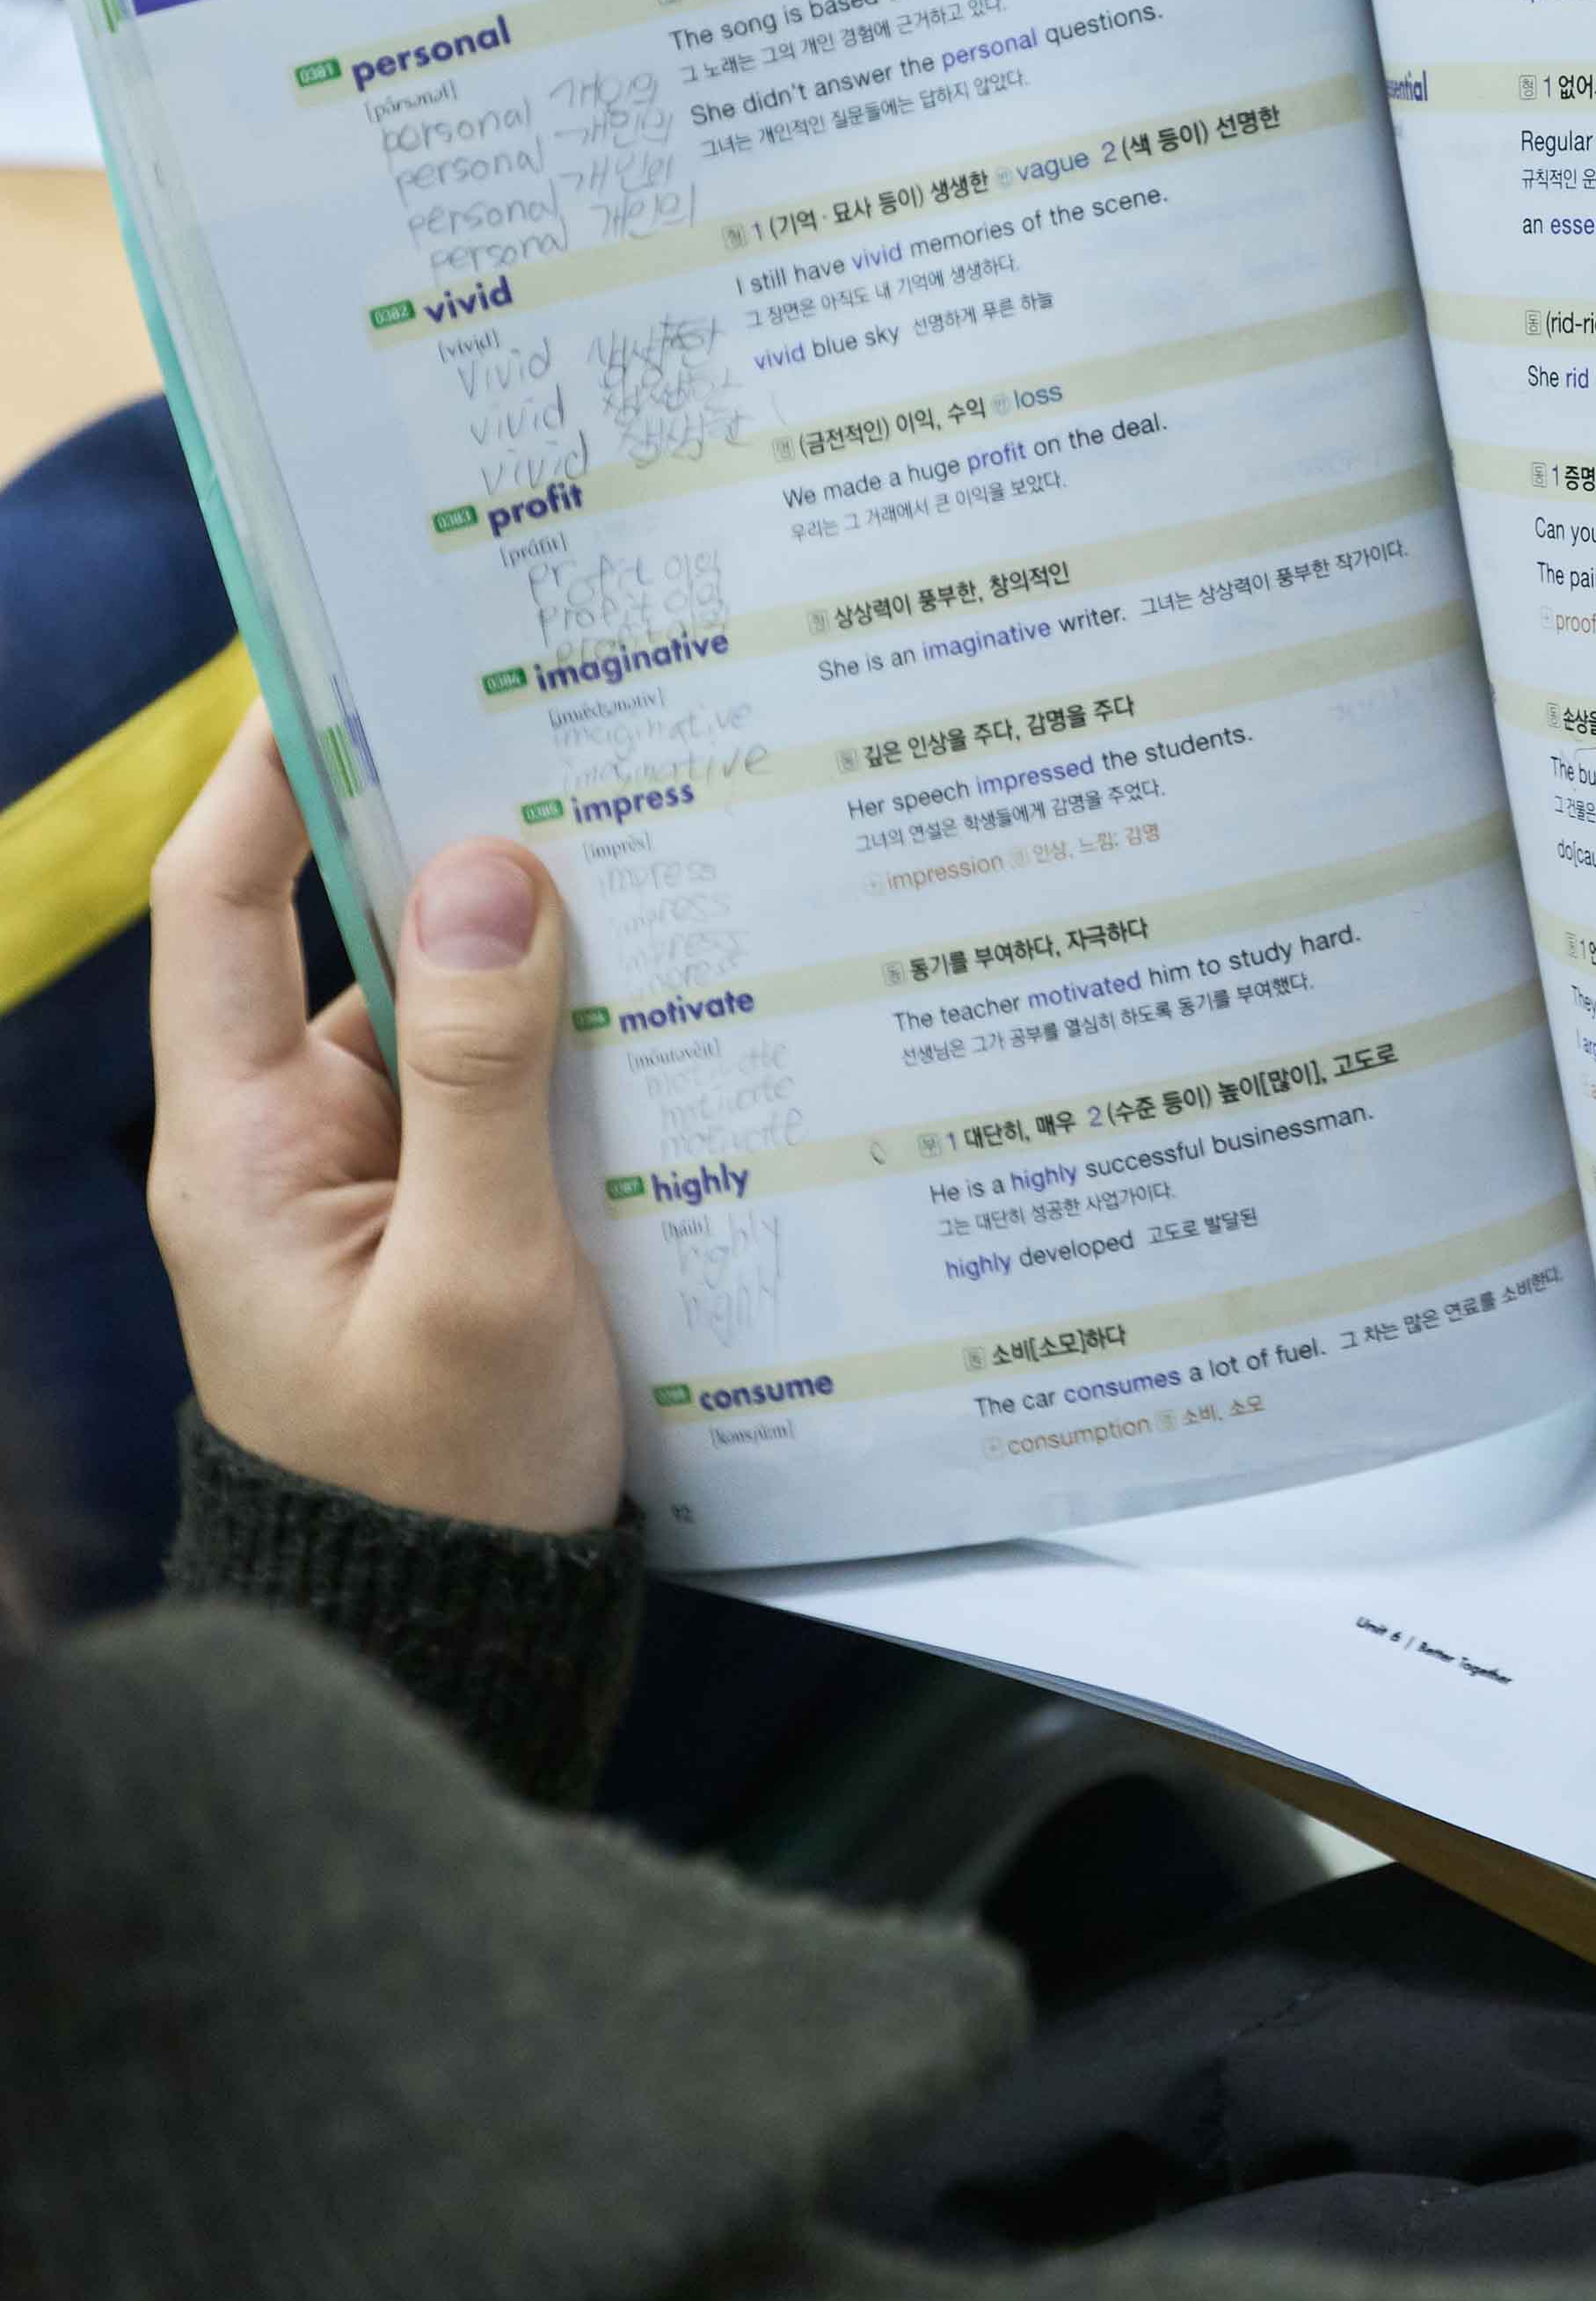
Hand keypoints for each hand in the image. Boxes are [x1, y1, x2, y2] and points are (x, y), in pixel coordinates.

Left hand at [148, 713, 622, 1535]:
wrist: (461, 1647)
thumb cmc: (453, 1490)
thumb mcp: (482, 1282)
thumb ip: (479, 1076)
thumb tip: (483, 875)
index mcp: (242, 1151)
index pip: (220, 907)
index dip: (271, 772)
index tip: (352, 653)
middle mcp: (287, 1143)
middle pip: (342, 933)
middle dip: (439, 831)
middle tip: (555, 714)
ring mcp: (368, 1177)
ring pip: (441, 1003)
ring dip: (531, 936)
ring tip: (646, 828)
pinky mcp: (447, 1213)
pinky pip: (497, 1080)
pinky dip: (570, 1028)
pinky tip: (669, 982)